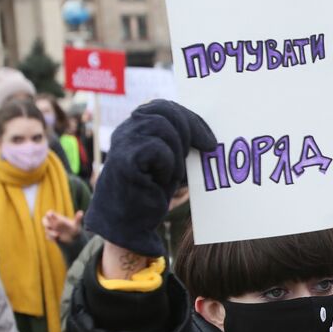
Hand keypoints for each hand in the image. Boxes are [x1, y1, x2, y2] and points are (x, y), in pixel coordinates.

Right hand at [43, 209, 83, 244]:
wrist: (74, 239)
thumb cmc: (75, 229)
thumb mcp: (77, 225)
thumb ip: (78, 219)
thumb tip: (81, 212)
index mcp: (58, 218)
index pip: (49, 213)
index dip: (49, 214)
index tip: (52, 215)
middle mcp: (53, 223)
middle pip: (44, 220)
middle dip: (46, 223)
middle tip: (51, 226)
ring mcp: (51, 230)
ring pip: (46, 230)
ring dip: (50, 232)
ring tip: (58, 235)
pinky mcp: (51, 237)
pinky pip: (48, 237)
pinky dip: (51, 238)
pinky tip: (57, 239)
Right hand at [84, 101, 216, 258]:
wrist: (128, 225)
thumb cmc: (151, 194)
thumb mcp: (171, 163)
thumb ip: (181, 144)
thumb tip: (209, 135)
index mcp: (135, 128)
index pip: (164, 107)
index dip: (191, 118)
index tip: (210, 138)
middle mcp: (126, 130)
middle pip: (164, 111)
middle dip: (192, 128)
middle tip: (209, 148)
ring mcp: (122, 142)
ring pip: (162, 127)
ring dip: (178, 151)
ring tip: (174, 174)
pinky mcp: (124, 159)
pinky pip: (158, 149)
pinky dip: (168, 165)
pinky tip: (161, 181)